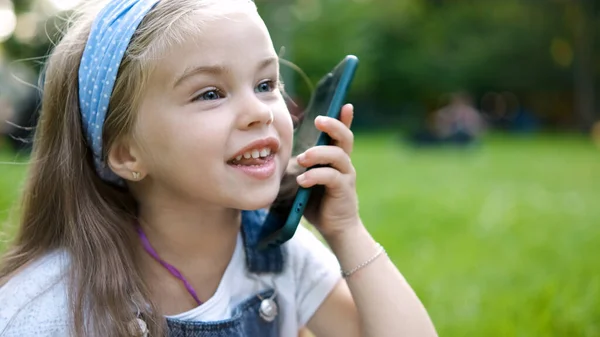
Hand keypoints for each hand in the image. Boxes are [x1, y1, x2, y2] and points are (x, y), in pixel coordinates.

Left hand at [296, 104, 359, 239]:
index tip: (345, 103)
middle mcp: (344, 163)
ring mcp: (346, 176)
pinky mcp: (344, 190)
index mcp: (335, 158)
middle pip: (345, 137)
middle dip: (333, 125)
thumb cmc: (317, 202)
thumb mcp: (304, 180)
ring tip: (301, 159)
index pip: (341, 133)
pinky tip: (302, 181)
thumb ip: (297, 167)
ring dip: (318, 153)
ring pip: (338, 155)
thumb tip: (271, 157)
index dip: (344, 118)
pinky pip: (331, 177)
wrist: (335, 228)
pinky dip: (315, 176)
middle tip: (318, 120)